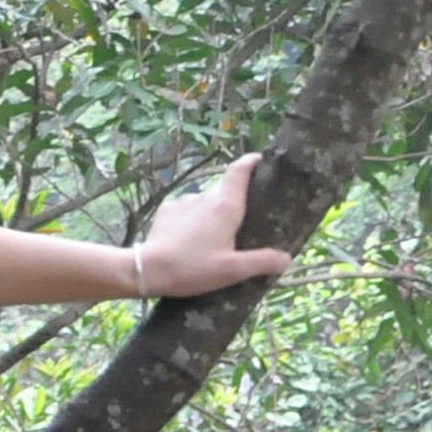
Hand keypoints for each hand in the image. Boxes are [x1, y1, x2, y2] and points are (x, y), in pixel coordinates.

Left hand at [128, 157, 282, 296]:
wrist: (146, 270)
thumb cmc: (192, 268)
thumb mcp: (232, 270)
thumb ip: (262, 262)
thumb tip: (286, 258)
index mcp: (225, 205)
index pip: (239, 170)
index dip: (251, 162)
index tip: (261, 161)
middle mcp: (204, 196)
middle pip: (225, 189)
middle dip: (236, 199)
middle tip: (245, 219)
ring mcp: (183, 202)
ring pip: (205, 200)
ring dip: (213, 212)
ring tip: (216, 235)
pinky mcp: (166, 211)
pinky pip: (187, 209)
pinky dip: (193, 218)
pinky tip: (192, 238)